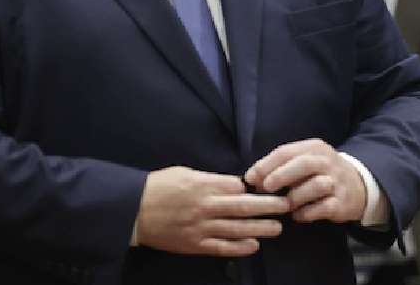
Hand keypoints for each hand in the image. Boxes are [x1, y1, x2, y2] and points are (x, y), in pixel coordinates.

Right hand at [135, 166, 289, 256]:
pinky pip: (221, 247)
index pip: (237, 186)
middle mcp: (204, 206)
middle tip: (287, 205)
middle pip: (243, 206)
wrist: (131, 211)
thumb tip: (234, 184)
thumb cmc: (159, 187)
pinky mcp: (194, 245)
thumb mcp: (185, 173)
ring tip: (279, 228)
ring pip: (237, 229)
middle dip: (269, 206)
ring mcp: (200, 228)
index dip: (254, 187)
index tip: (268, 187)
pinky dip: (239, 247)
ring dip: (260, 228)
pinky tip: (255, 245)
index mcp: (202, 185)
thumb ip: (210, 178)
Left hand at [245, 138, 371, 223]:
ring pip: (316, 186)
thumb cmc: (319, 173)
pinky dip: (307, 213)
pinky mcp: (342, 202)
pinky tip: (298, 215)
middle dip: (281, 176)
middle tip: (265, 188)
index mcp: (314, 148)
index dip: (266, 165)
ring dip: (295, 197)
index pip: (287, 152)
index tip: (250, 179)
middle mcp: (327, 162)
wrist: (358, 185)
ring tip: (286, 205)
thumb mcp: (303, 161)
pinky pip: (323, 207)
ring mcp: (336, 182)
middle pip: (304, 163)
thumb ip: (279, 166)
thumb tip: (250, 178)